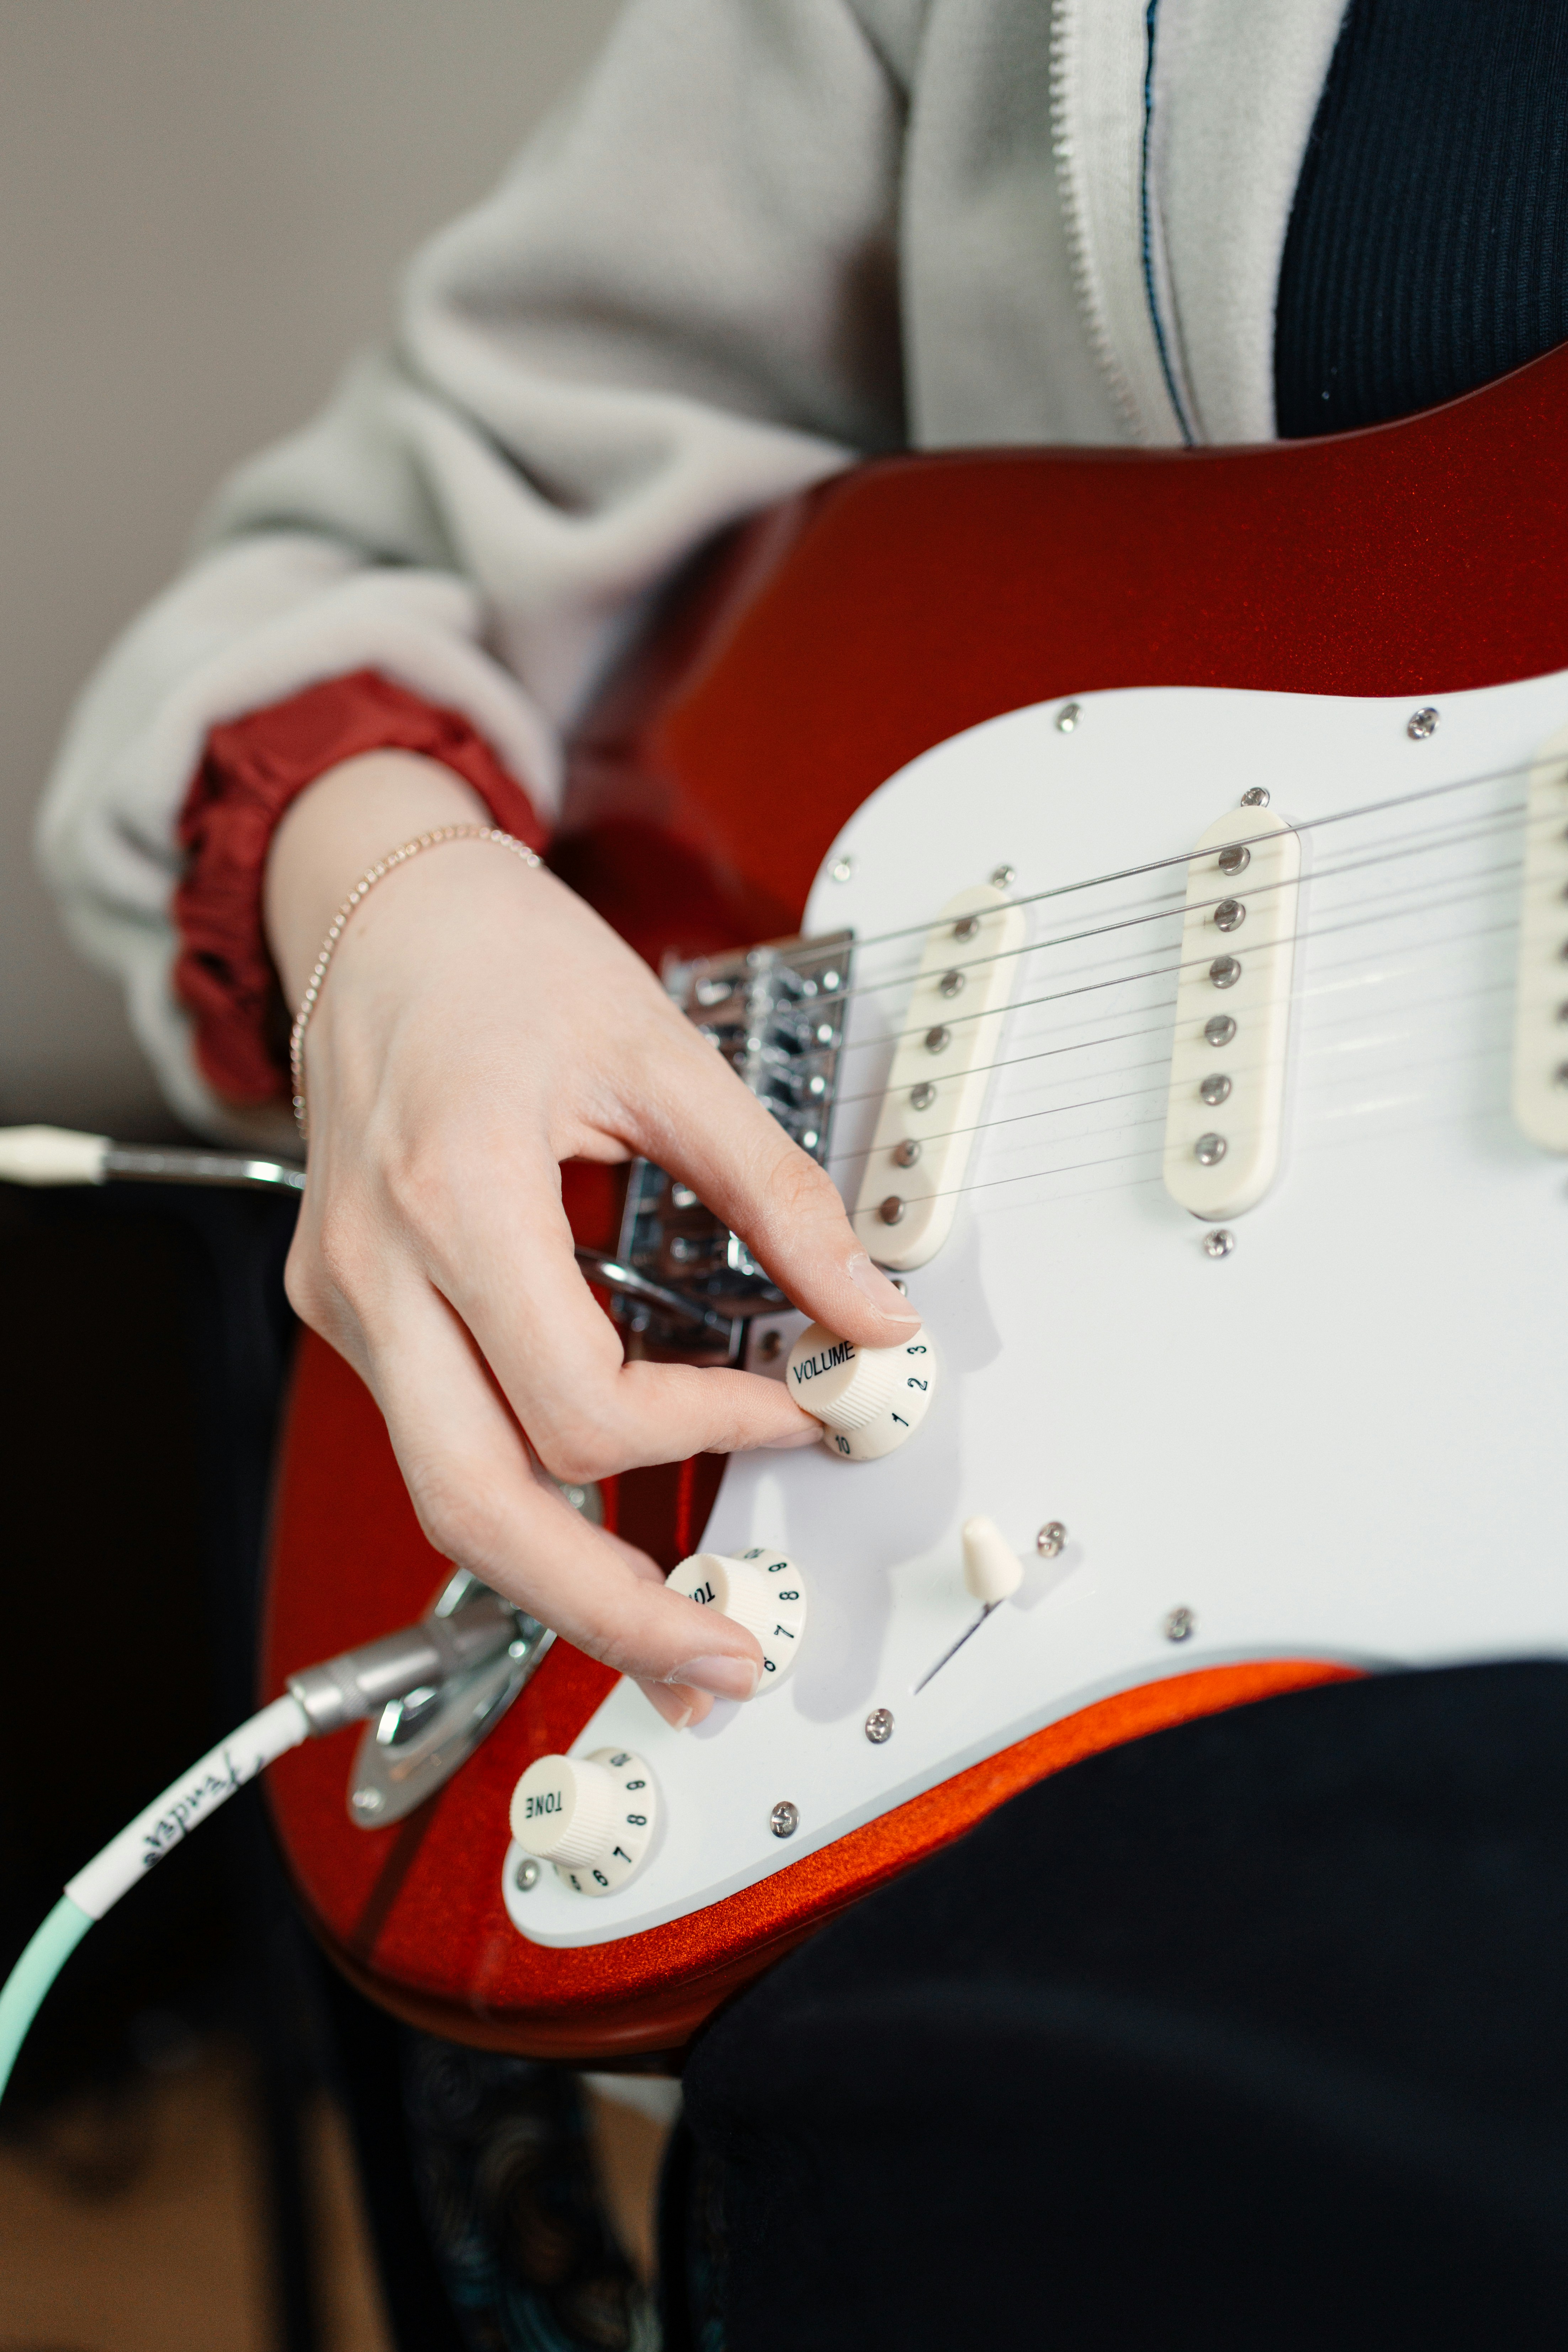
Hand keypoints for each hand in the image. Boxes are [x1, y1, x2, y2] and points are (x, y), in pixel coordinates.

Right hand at [266, 752, 916, 1724]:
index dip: (710, 1425)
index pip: (581, 1398)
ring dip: (559, 1577)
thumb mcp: (661, 1054)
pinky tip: (598, 1519)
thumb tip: (867, 1306)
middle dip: (604, 1607)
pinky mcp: (353, 1309)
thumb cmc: (499, 957)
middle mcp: (377, 1269)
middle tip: (714, 1659)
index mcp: (454, 1193)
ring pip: (446, 1494)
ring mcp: (347, 1300)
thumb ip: (775, 1194)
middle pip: (475, 1507)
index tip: (799, 1407)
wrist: (378, 907)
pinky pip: (441, 1434)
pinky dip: (524, 1490)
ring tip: (665, 1626)